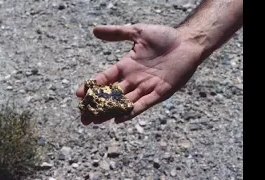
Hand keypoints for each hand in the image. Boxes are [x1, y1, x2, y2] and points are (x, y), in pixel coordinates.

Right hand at [76, 24, 202, 124]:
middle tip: (84, 116)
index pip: (105, 78)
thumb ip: (117, 33)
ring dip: (110, 111)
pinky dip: (131, 112)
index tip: (78, 94)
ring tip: (95, 120)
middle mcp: (134, 79)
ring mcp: (146, 87)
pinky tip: (118, 119)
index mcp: (126, 66)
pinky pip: (143, 104)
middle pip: (111, 95)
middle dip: (97, 105)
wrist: (187, 42)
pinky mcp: (159, 93)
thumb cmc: (164, 37)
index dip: (92, 86)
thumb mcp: (137, 32)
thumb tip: (94, 30)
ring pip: (124, 102)